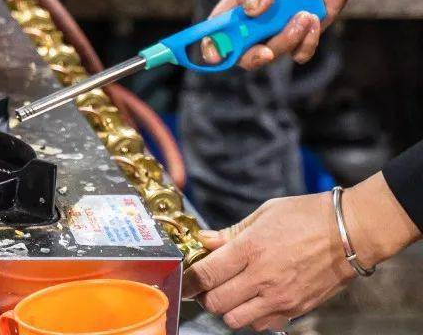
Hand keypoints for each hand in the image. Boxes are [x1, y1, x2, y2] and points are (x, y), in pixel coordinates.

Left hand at [182, 193, 352, 330]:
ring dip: (228, 309)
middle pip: (216, 302)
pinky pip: (263, 324)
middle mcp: (262, 277)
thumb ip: (231, 232)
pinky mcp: (296, 309)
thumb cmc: (308, 216)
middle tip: (208, 285)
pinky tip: (256, 300)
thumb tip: (206, 241)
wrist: (351, 233)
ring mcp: (280, 297)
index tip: (184, 280)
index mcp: (250, 249)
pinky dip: (253, 318)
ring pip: (236, 319)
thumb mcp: (264, 213)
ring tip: (232, 294)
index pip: (207, 274)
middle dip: (206, 296)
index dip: (189, 280)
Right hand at [206, 0, 406, 69]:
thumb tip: (251, 10)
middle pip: (241, 51)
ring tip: (306, 14)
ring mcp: (277, 30)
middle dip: (253, 56)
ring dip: (289, 38)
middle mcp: (254, 20)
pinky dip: (308, 41)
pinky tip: (314, 18)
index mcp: (240, 0)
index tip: (216, 54)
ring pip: (273, 53)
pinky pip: (299, 53)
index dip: (211, 43)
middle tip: (267, 52)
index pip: (216, 27)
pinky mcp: (301, 37)